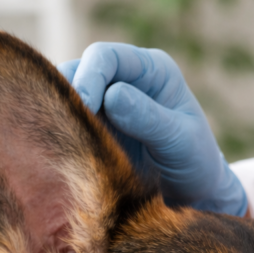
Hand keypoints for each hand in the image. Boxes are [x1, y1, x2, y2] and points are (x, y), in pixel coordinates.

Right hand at [59, 43, 246, 215]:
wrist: (194, 195)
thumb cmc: (196, 163)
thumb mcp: (181, 141)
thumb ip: (149, 119)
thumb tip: (112, 96)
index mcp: (151, 70)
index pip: (106, 57)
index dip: (89, 76)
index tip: (85, 107)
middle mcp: (122, 79)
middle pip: (76, 72)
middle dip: (65, 97)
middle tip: (64, 129)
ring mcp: (103, 105)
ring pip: (63, 98)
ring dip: (57, 118)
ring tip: (59, 144)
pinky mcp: (90, 130)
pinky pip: (63, 125)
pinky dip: (58, 135)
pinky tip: (57, 154)